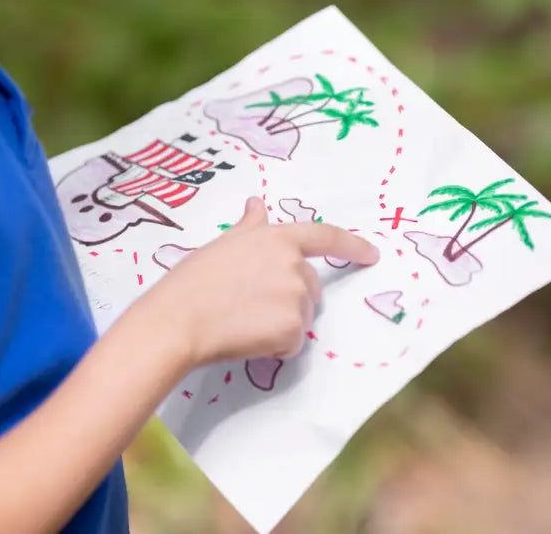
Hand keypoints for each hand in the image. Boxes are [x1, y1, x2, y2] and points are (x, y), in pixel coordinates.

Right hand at [141, 197, 379, 365]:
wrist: (178, 319)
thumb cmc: (192, 280)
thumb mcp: (222, 244)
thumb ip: (249, 227)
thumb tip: (257, 203)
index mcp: (277, 238)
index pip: (325, 237)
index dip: (352, 246)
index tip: (371, 254)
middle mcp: (294, 264)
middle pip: (311, 287)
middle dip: (290, 298)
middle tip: (249, 305)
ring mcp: (296, 297)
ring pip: (301, 317)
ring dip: (280, 324)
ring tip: (242, 321)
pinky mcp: (292, 329)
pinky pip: (292, 342)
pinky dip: (275, 346)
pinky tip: (247, 339)